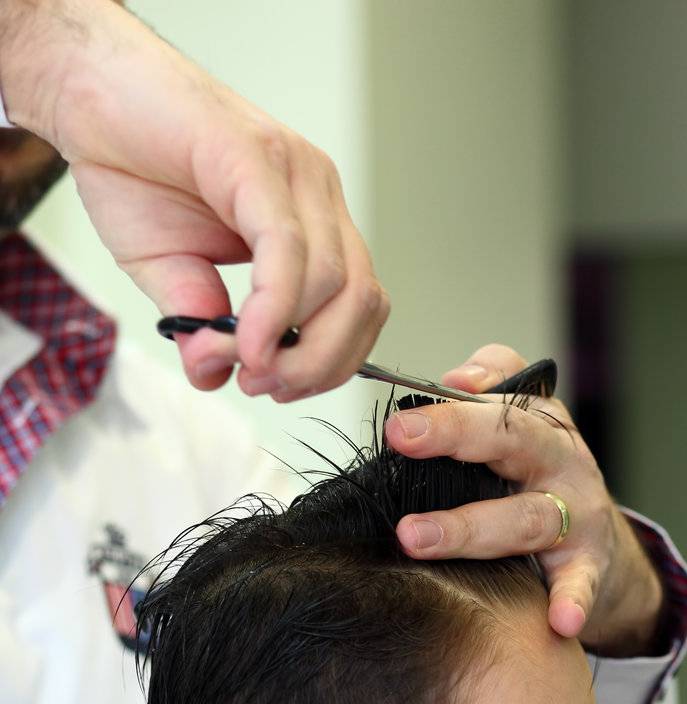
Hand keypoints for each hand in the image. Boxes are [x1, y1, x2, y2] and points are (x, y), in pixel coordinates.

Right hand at [0, 0, 387, 398]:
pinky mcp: (256, 158)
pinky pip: (286, 249)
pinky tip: (244, 340)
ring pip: (334, 282)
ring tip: (244, 364)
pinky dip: (272, 309)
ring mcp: (293, 172)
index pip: (359, 307)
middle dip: (319, 364)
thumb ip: (202, 325)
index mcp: (311, 222)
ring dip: (294, 345)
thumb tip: (215, 376)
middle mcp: (315, 195)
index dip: (330, 363)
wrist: (87, 95)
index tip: (278, 387)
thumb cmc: (133, 170)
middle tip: (263, 385)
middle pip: (361, 302)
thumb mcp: (169, 273)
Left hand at [383, 344, 666, 655]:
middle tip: (402, 440)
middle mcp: (561, 461)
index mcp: (539, 423)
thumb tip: (454, 379)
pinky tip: (561, 621)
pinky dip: (573, 601)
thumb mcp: (525, 427)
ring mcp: (578, 515)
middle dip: (456, 434)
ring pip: (525, 516)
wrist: (606, 551)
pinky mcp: (591, 566)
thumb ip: (492, 389)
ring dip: (471, 527)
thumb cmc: (545, 484)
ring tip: (416, 538)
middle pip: (512, 438)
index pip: (498, 399)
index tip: (398, 420)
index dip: (449, 405)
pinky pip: (581, 584)